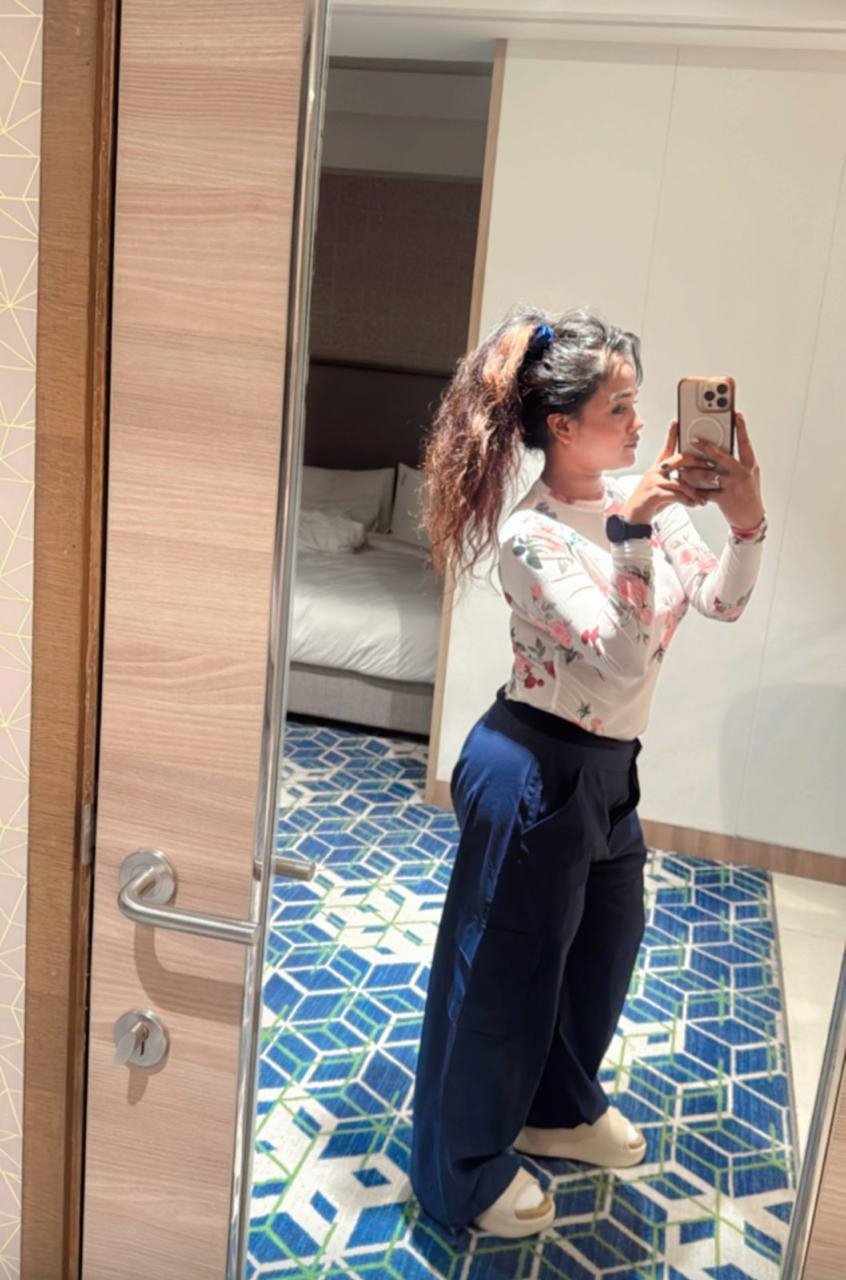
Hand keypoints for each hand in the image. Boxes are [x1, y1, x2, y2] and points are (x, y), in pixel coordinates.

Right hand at [621, 422, 711, 522]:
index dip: (671, 434)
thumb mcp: (663, 488)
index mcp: (657, 468)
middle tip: (711, 467)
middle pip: (679, 460)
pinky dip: (688, 500)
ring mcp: (653, 482)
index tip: (677, 422)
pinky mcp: (654, 494)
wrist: (633, 518)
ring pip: (681, 481)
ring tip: (703, 498)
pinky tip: (694, 504)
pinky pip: (677, 495)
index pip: (666, 448)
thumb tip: (694, 479)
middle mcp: (654, 471)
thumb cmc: (650, 504)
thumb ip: (676, 481)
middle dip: (698, 463)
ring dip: (695, 491)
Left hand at [688, 412, 763, 528]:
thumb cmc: (748, 492)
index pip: (745, 442)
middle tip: (693, 439)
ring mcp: (733, 486)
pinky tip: (684, 485)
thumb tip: (724, 444)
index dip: (741, 427)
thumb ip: (737, 460)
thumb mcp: (748, 474)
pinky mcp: (724, 498)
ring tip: (681, 468)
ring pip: (707, 475)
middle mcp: (742, 473)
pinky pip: (704, 491)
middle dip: (706, 447)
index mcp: (750, 464)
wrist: (751, 517)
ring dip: (691, 471)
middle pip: (721, 456)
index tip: (735, 413)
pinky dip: (692, 489)